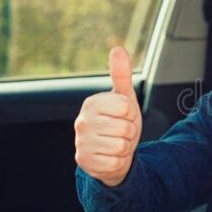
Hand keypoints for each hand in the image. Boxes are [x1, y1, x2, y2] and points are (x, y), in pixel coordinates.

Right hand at [74, 47, 142, 186]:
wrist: (112, 152)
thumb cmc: (119, 122)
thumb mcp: (124, 98)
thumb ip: (121, 74)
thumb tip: (118, 49)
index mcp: (91, 103)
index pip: (126, 106)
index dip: (131, 113)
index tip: (123, 116)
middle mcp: (81, 122)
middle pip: (125, 128)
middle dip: (129, 132)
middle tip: (120, 132)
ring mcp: (81, 143)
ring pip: (121, 146)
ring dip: (125, 147)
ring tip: (116, 144)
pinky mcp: (84, 162)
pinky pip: (116, 162)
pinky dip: (119, 161)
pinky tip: (111, 157)